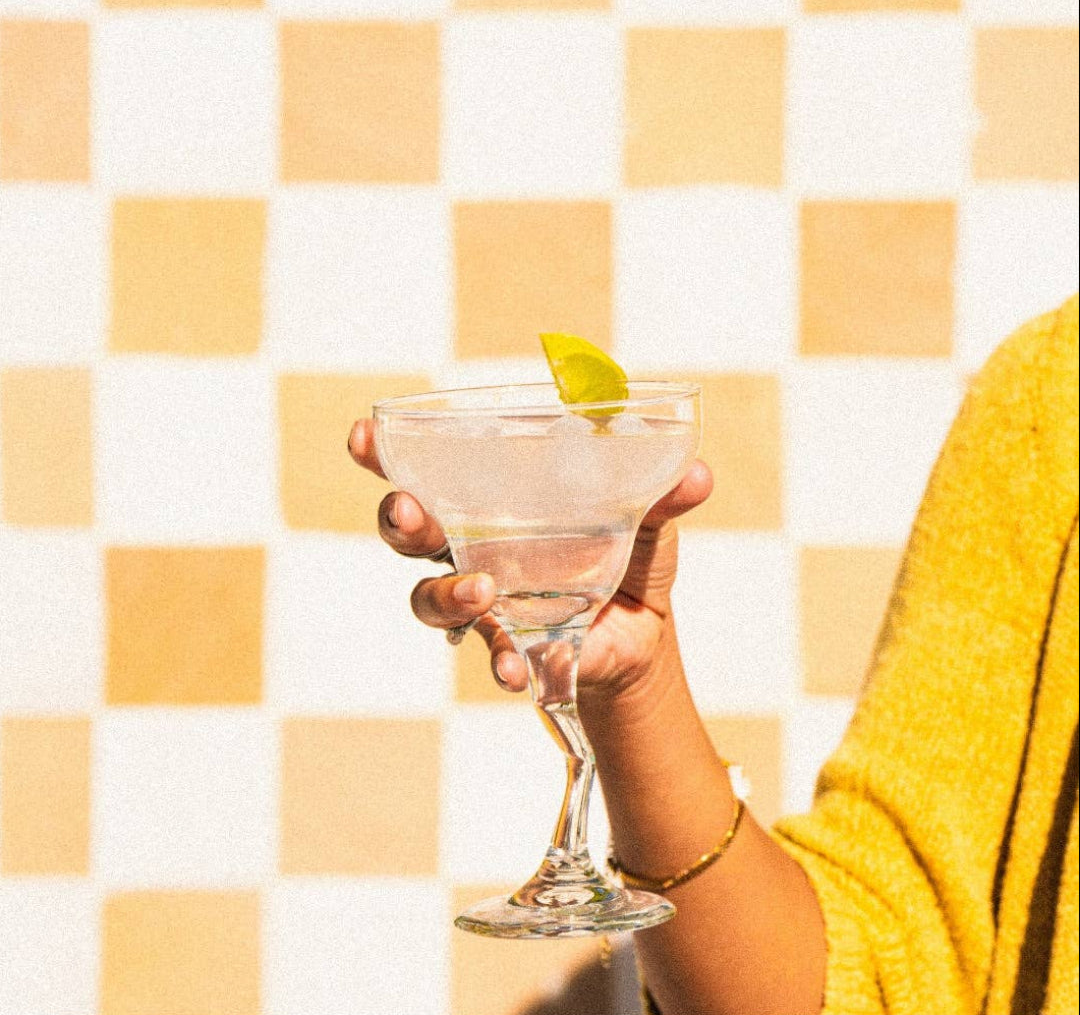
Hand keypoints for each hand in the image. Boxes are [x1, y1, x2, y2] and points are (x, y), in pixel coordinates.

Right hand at [348, 419, 711, 703]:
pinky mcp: (509, 641)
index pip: (428, 471)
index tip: (362, 436)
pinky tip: (520, 667)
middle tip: (409, 511)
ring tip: (483, 591)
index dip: (386, 455)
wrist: (646, 633)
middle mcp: (476, 547)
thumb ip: (662, 495)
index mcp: (496, 502)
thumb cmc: (631, 557)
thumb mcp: (649, 520)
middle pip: (410, 532)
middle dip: (398, 518)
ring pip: (430, 598)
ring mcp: (486, 599)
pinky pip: (487, 652)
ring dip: (446, 594)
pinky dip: (501, 660)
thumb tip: (697, 475)